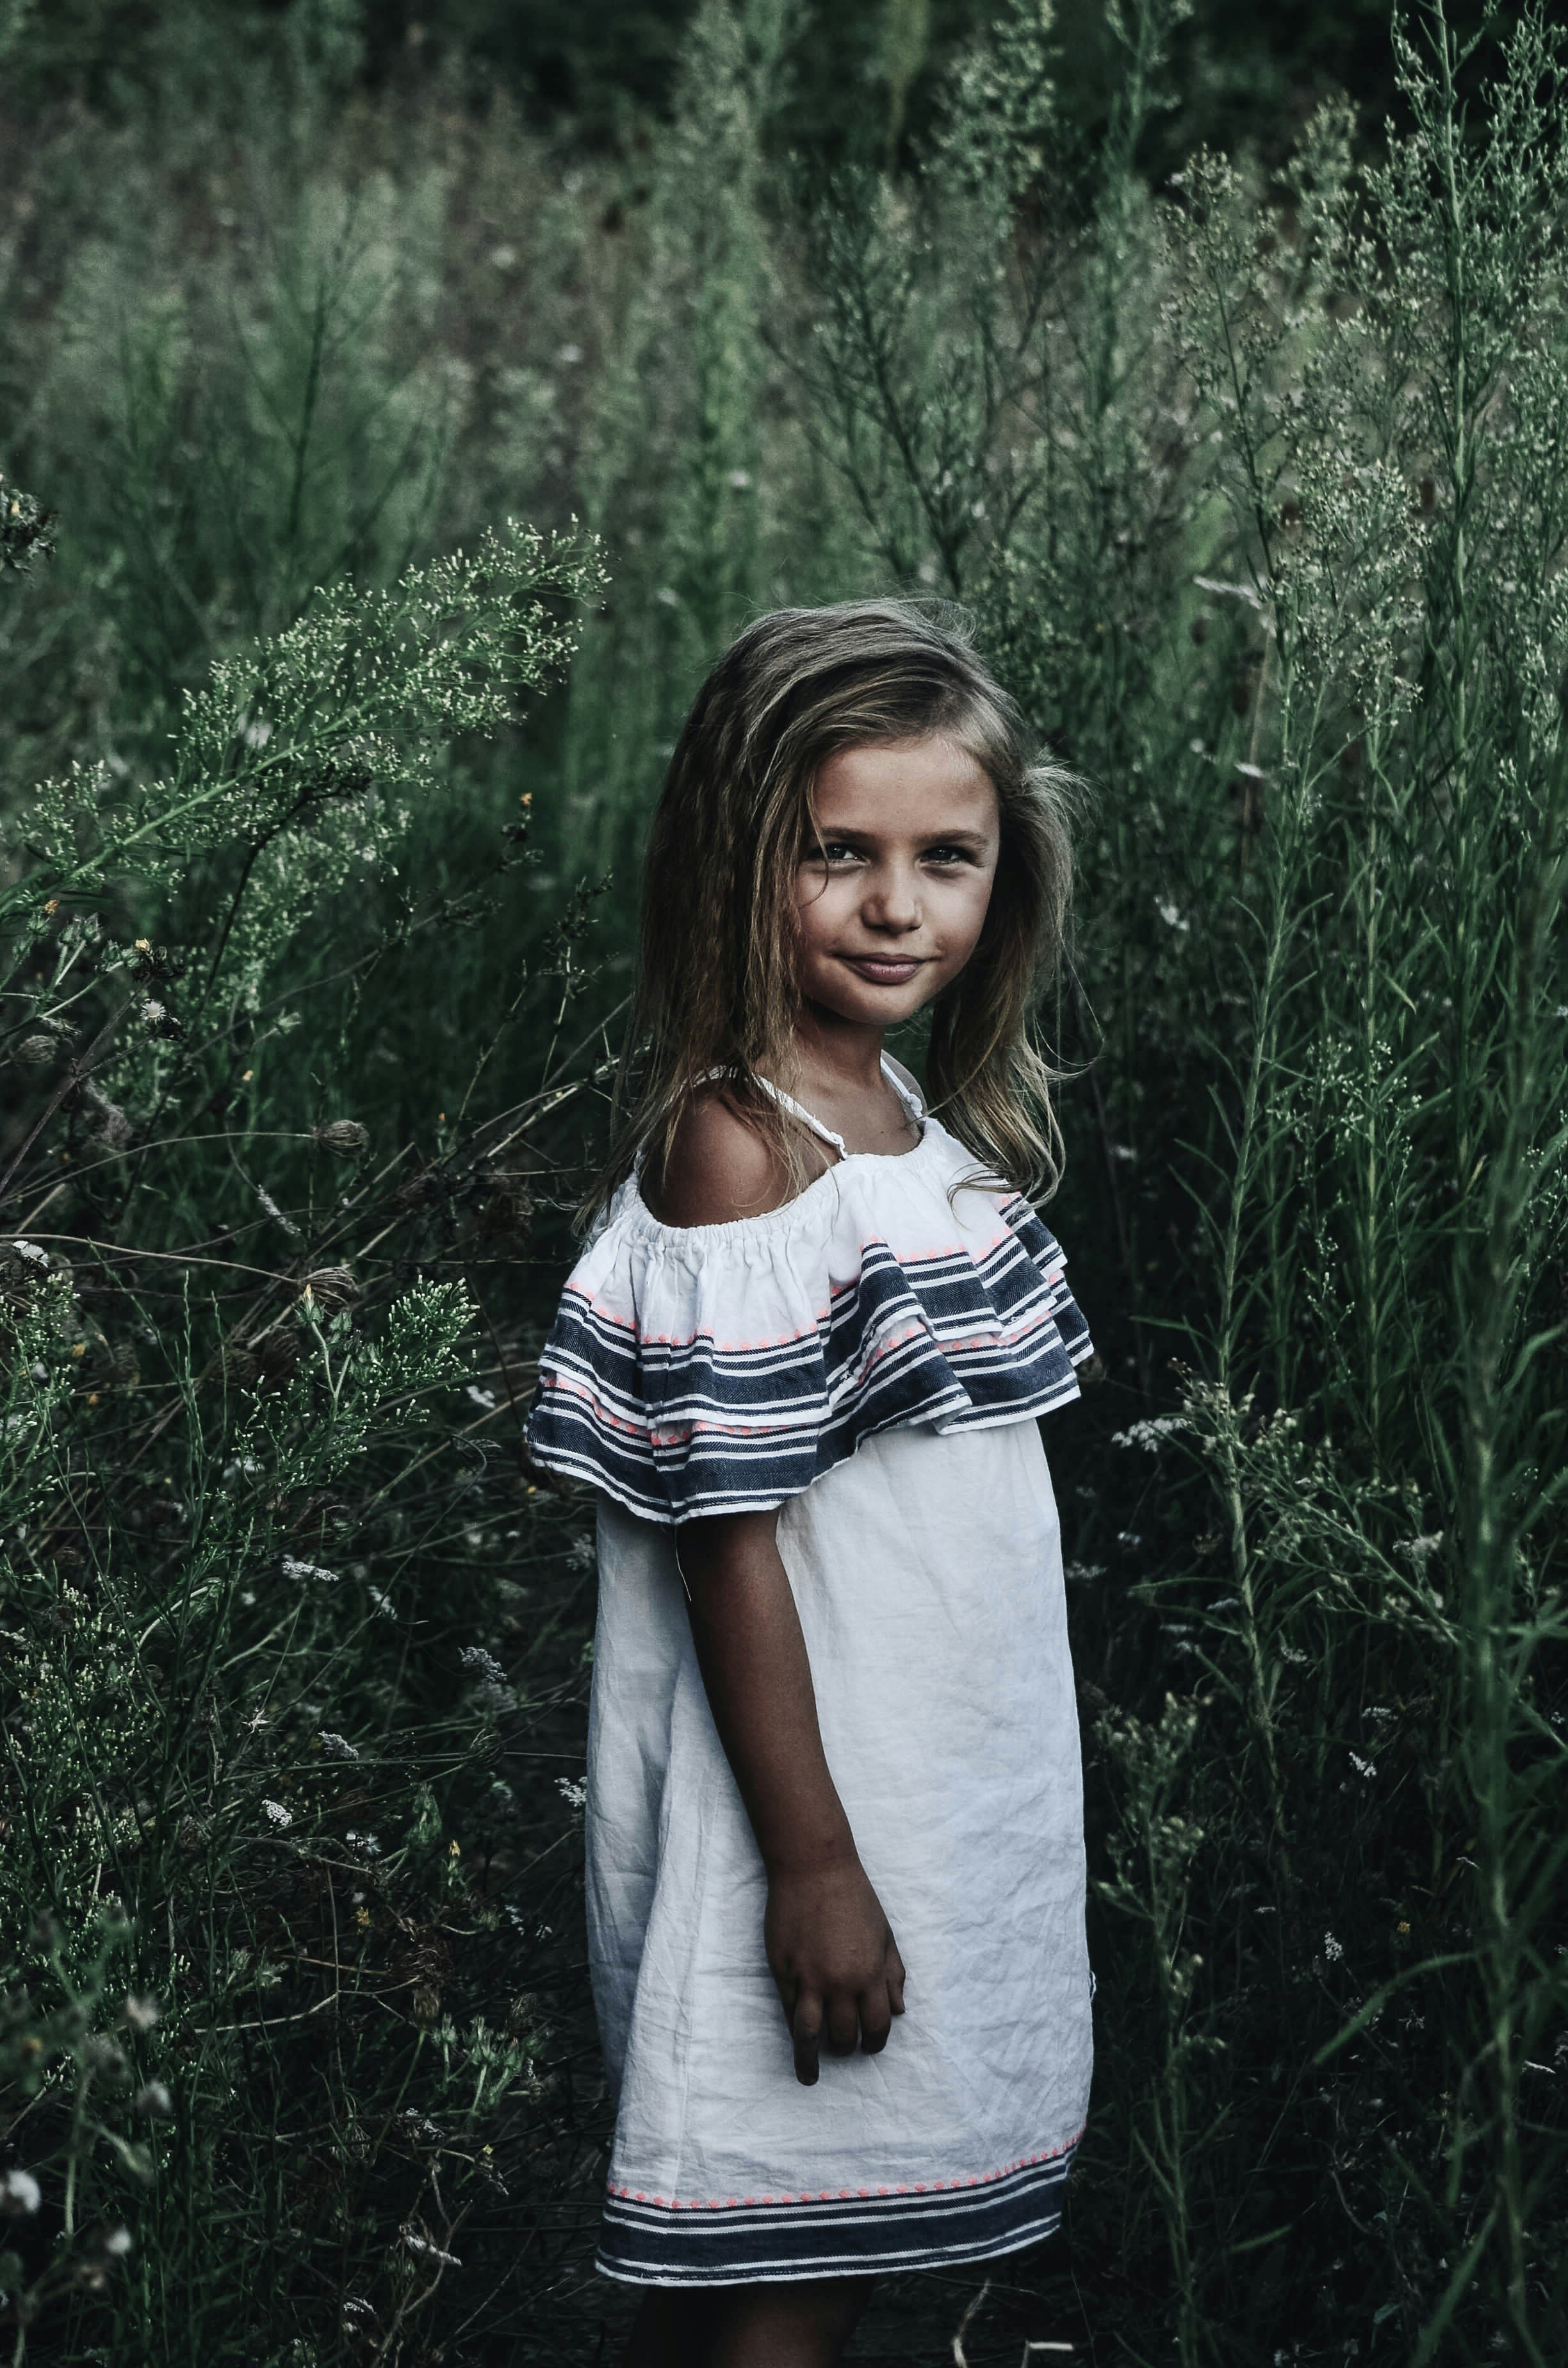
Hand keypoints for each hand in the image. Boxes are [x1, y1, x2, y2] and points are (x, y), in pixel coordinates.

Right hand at [764, 1855, 906, 2085]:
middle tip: (842, 2050)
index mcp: (870, 1974)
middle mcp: (840, 1982)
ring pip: (808, 2035)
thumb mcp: (885, 1935)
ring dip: (810, 2060)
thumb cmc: (855, 1898)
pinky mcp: (783, 1970)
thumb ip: (893, 1975)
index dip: (874, 2043)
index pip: (876, 2026)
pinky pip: (788, 2010)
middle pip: (842, 2035)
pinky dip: (793, 2028)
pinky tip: (795, 2038)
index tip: (869, 2046)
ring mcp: (808, 1978)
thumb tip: (899, 2013)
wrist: (814, 1868)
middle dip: (844, 2048)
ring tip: (809, 2076)